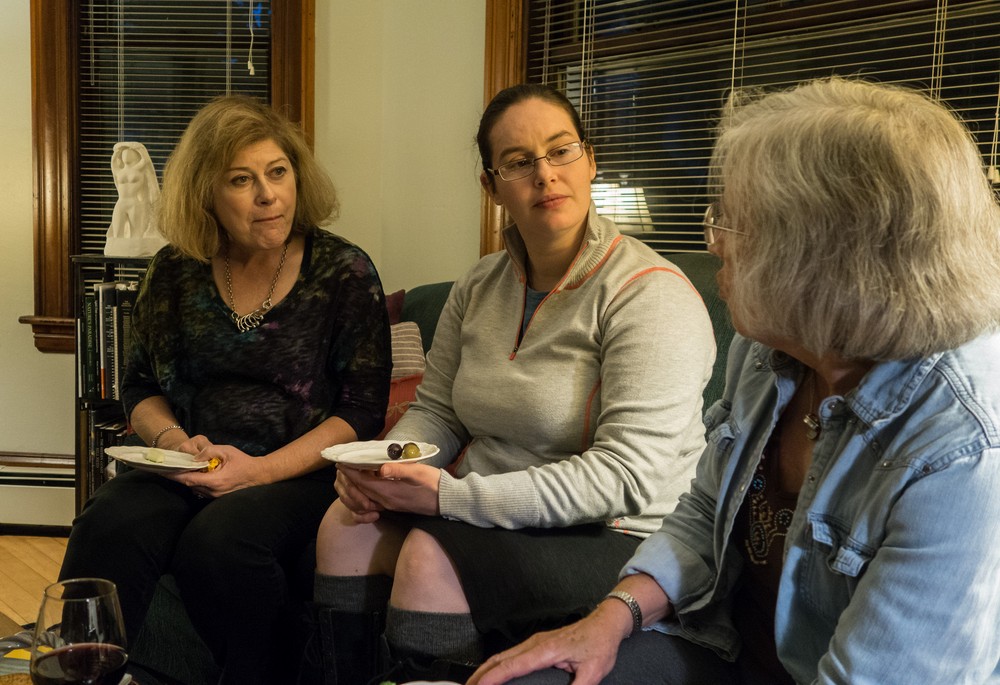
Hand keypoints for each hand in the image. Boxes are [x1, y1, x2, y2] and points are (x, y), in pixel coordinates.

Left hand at [168, 444, 265, 497]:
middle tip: (169, 467)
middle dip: (179, 476)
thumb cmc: (243, 462)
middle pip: (189, 485)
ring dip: (188, 480)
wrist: (258, 475)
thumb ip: (208, 452)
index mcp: (214, 480)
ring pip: (195, 488)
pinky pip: (201, 490)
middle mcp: (213, 491)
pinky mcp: (217, 497)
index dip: (175, 475)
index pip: (189, 479)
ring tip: (181, 470)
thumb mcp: (226, 451)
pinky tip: (196, 474)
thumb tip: (194, 458)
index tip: (163, 471)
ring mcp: (215, 496)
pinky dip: (196, 482)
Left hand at [335, 463, 440, 520]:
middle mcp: (386, 501)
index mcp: (390, 492)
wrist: (446, 501)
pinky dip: (365, 492)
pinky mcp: (394, 506)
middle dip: (349, 478)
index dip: (351, 471)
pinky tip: (366, 483)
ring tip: (351, 472)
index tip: (341, 461)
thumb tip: (380, 469)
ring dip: (356, 486)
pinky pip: (373, 501)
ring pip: (365, 497)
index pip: (363, 481)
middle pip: (361, 490)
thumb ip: (399, 470)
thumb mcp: (418, 472)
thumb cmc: (434, 483)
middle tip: (342, 465)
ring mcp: (390, 505)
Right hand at [468, 610, 624, 684]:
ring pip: (504, 655)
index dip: (494, 677)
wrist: (605, 623)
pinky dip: (497, 664)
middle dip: (481, 674)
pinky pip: (511, 654)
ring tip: (474, 684)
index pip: (513, 665)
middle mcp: (536, 643)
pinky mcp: (538, 643)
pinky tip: (494, 673)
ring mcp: (535, 641)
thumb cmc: (600, 645)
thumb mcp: (594, 672)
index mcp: (546, 650)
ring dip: (486, 669)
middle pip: (501, 659)